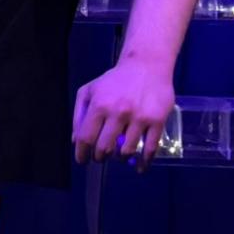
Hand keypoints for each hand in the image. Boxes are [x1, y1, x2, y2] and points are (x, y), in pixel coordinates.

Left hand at [74, 54, 174, 170]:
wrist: (146, 66)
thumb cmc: (114, 80)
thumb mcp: (89, 90)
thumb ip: (79, 114)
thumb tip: (75, 141)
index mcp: (99, 105)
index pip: (86, 138)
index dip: (82, 153)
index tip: (82, 161)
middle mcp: (118, 113)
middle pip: (104, 148)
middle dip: (99, 157)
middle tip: (100, 158)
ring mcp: (139, 118)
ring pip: (126, 151)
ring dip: (119, 158)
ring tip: (118, 156)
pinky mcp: (157, 121)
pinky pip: (150, 149)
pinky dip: (144, 162)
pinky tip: (139, 167)